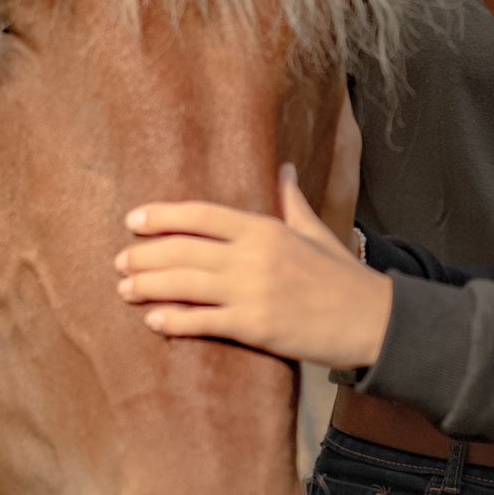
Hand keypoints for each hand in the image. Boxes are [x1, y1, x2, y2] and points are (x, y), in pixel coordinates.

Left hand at [115, 169, 392, 369]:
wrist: (374, 320)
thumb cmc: (344, 277)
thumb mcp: (316, 232)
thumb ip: (292, 202)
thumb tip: (284, 168)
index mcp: (266, 229)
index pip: (201, 215)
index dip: (162, 216)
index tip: (133, 220)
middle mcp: (254, 256)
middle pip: (183, 250)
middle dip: (145, 255)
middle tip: (119, 261)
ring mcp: (253, 291)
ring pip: (185, 284)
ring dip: (149, 285)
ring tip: (124, 288)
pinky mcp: (256, 326)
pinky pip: (204, 321)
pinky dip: (175, 320)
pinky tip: (154, 320)